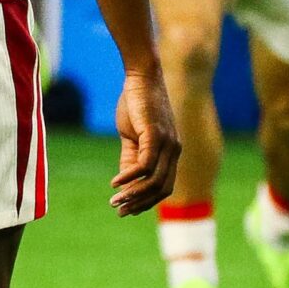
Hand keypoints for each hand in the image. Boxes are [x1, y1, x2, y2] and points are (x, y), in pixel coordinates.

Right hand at [109, 66, 179, 215]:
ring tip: (114, 201)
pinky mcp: (155, 134)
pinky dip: (129, 177)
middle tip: (120, 211)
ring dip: (133, 194)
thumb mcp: (134, 136)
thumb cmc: (137, 104)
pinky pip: (145, 165)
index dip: (147, 202)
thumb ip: (131, 158)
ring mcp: (167, 143)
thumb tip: (124, 183)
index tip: (128, 210)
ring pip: (154, 180)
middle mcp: (174, 150)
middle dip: (140, 203)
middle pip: (162, 188)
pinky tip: (115, 182)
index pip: (165, 186)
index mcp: (171, 152)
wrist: (141, 76)